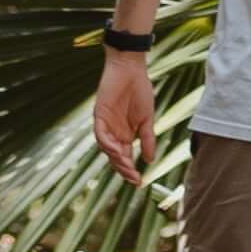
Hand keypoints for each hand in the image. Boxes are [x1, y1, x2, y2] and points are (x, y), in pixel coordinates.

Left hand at [94, 51, 154, 182]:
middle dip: (124, 169)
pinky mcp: (99, 115)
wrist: (131, 69)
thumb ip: (148, 138)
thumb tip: (151, 160)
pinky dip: (106, 143)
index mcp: (126, 134)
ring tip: (127, 166)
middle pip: (115, 157)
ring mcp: (106, 124)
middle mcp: (114, 132)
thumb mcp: (147, 118)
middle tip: (134, 178)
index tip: (140, 182)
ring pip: (106, 148)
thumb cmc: (140, 90)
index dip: (131, 171)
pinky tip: (116, 149)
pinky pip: (100, 134)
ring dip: (116, 159)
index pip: (126, 158)